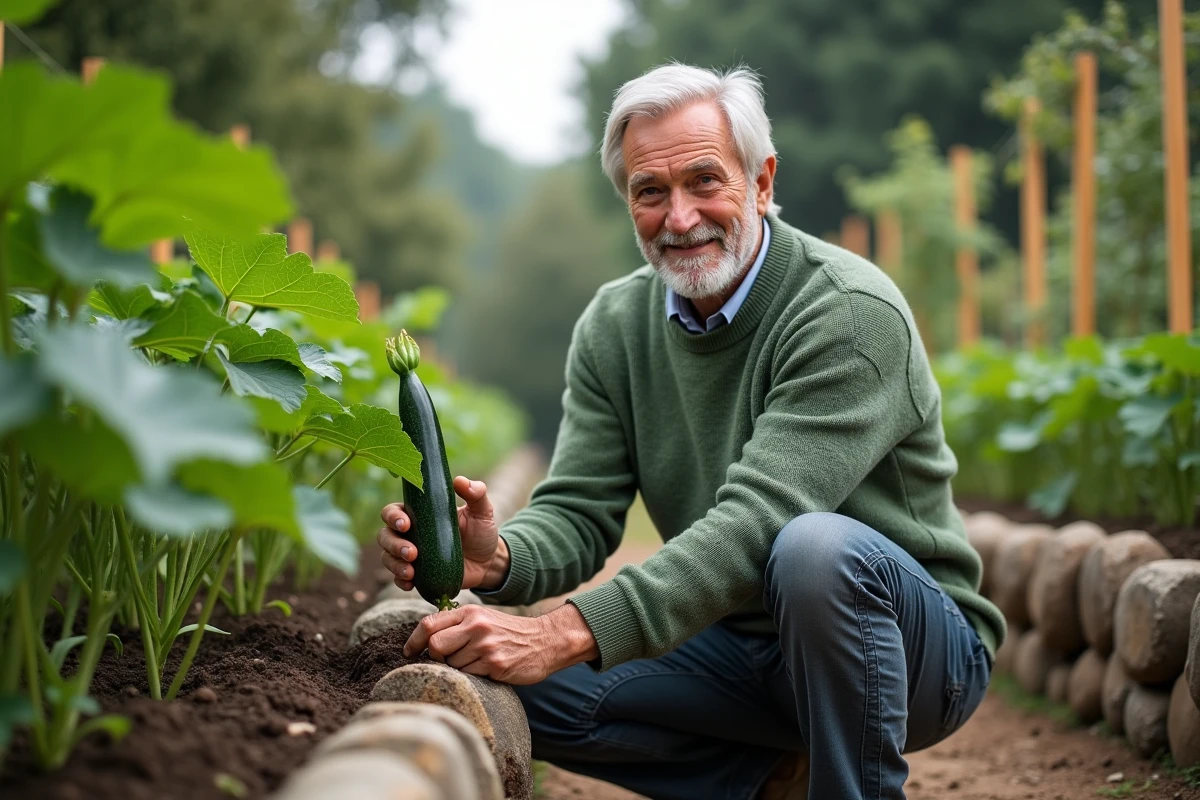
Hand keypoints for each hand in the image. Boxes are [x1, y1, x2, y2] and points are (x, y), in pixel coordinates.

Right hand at [378, 476, 509, 591]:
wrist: (489, 562)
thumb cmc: (481, 531)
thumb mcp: (482, 511)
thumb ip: (475, 493)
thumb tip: (459, 481)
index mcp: (419, 514)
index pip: (393, 511)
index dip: (393, 516)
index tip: (406, 524)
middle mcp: (410, 534)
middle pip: (385, 536)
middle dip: (393, 544)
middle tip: (412, 552)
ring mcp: (411, 556)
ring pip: (388, 558)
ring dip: (394, 564)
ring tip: (411, 571)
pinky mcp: (417, 575)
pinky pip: (398, 579)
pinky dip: (400, 581)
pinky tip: (410, 582)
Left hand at [403, 603, 599, 684]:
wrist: (545, 641)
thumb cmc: (508, 632)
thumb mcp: (483, 619)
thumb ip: (456, 624)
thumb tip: (423, 639)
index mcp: (470, 612)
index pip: (429, 624)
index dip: (414, 641)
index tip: (409, 652)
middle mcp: (476, 626)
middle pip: (434, 645)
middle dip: (435, 657)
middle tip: (446, 660)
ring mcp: (486, 646)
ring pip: (451, 664)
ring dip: (458, 668)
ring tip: (476, 663)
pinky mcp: (495, 665)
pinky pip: (469, 676)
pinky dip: (473, 676)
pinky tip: (487, 669)